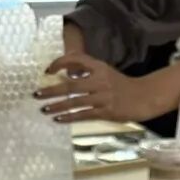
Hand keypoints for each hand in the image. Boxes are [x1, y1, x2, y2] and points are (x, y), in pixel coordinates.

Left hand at [37, 53, 161, 124]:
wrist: (143, 97)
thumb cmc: (121, 85)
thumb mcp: (105, 71)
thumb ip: (86, 70)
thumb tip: (65, 73)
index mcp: (99, 67)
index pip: (76, 60)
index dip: (59, 63)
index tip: (47, 71)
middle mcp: (99, 80)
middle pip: (70, 84)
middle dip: (51, 90)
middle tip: (36, 94)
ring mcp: (103, 97)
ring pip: (74, 101)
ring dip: (57, 106)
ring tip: (43, 109)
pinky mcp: (106, 112)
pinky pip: (83, 115)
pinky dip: (69, 117)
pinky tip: (58, 119)